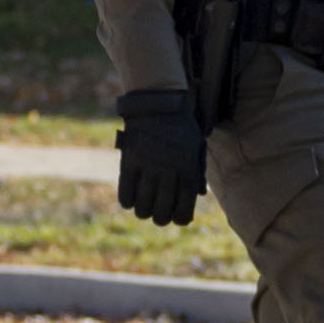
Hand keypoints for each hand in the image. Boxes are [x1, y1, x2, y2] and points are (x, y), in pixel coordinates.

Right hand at [114, 87, 206, 225]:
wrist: (159, 104)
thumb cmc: (181, 127)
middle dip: (161, 218)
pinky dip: (128, 201)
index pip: (184, 209)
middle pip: (162, 213)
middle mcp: (169, 171)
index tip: (177, 218)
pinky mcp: (129, 161)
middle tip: (159, 214)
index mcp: (188, 169)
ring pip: (142, 208)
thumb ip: (197, 172)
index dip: (180, 219)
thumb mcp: (196, 148)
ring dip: (144, 212)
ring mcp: (148, 166)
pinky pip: (125, 194)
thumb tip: (197, 196)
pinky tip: (131, 198)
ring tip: (145, 207)